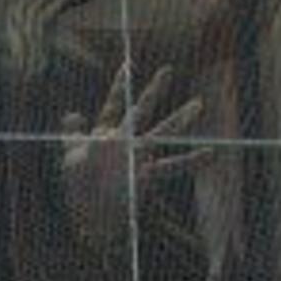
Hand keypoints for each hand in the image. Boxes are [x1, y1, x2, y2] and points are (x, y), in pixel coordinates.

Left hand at [61, 67, 206, 252]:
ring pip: (162, 133)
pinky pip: (172, 166)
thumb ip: (72, 133)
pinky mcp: (146, 175)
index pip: (114, 104)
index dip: (120, 85)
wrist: (90, 215)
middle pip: (142, 110)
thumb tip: (72, 114)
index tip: (128, 65)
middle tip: (167, 69)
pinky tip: (210, 153)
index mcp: (105, 135)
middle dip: (154, 90)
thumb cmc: (79, 189)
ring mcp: (137, 158)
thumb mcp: (71, 157)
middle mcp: (125, 143)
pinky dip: (192, 160)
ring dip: (180, 119)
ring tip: (199, 104)